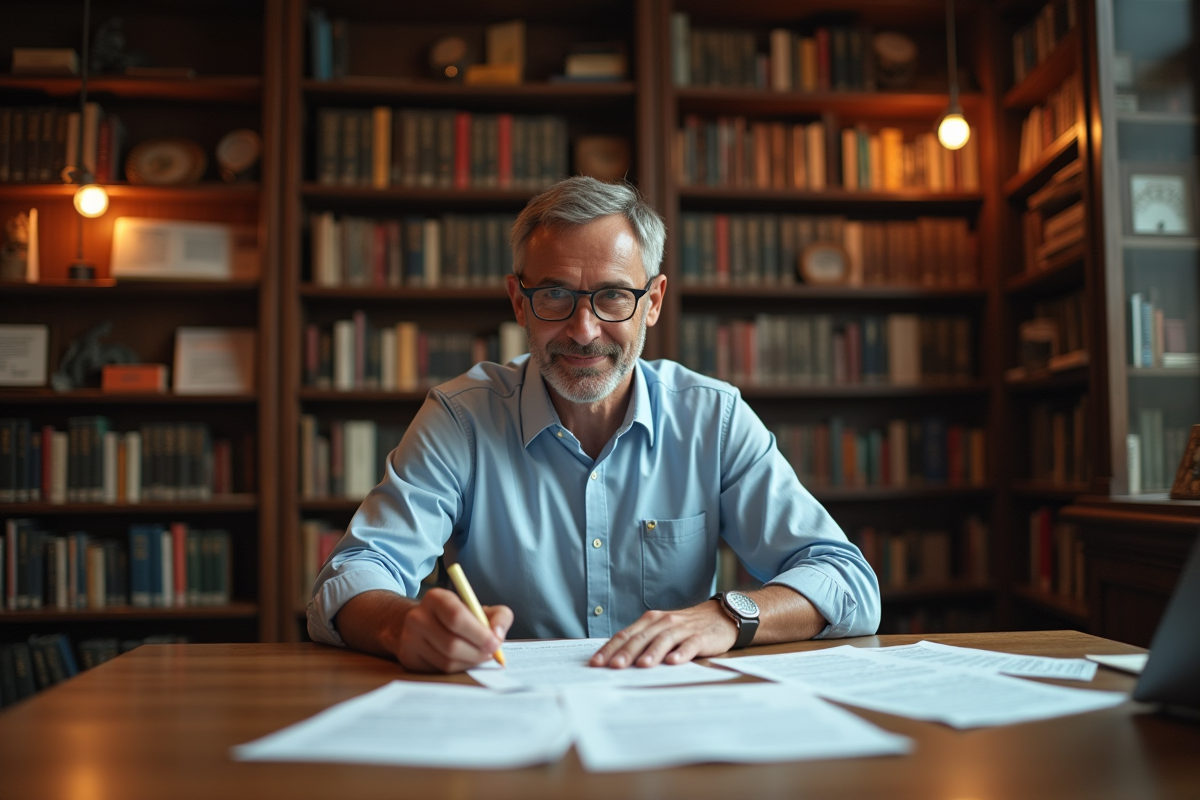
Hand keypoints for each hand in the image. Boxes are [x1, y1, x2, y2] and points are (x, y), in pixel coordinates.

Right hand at [392, 588, 511, 673]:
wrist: (424, 624)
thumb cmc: (459, 616)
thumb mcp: (480, 609)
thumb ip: (499, 616)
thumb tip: (498, 636)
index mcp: (436, 598)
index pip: (456, 617)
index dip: (479, 634)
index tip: (496, 643)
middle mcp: (417, 617)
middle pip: (451, 644)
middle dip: (477, 653)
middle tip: (491, 654)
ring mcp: (409, 639)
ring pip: (446, 661)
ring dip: (469, 663)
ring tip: (479, 657)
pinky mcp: (408, 658)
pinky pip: (438, 671)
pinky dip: (457, 669)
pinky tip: (464, 661)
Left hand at [589, 600, 737, 668]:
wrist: (720, 615)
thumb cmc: (686, 627)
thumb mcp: (661, 630)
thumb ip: (643, 641)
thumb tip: (617, 660)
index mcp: (650, 621)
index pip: (625, 635)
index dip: (610, 648)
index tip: (596, 663)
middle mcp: (664, 622)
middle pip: (641, 638)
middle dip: (626, 653)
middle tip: (613, 667)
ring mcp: (682, 629)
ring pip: (663, 640)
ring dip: (652, 653)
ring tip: (642, 666)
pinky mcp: (700, 637)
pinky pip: (690, 645)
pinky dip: (681, 653)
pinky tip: (674, 662)